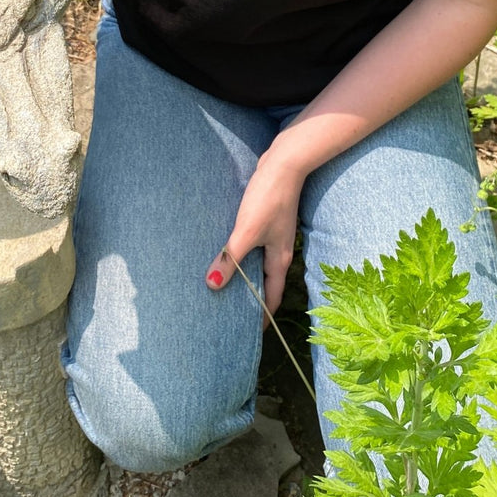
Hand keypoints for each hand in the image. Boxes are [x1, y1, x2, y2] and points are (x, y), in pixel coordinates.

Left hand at [206, 153, 304, 318]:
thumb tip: (212, 284)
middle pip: (265, 282)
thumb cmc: (269, 198)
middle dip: (251, 297)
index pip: (273, 298)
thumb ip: (231, 258)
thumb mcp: (247, 231)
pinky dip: (242, 254)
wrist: (284, 163)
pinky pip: (253, 245)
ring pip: (258, 262)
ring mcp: (273, 234)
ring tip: (224, 283)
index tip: (248, 332)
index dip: (262, 316)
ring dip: (245, 274)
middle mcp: (279, 250)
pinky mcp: (266, 219)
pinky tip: (227, 250)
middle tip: (230, 310)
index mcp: (279, 259)